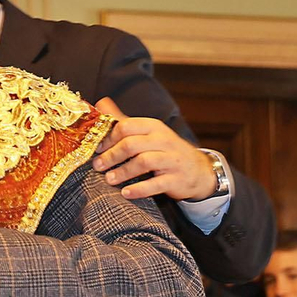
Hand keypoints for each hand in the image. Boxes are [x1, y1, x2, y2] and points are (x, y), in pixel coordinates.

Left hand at [91, 98, 217, 201]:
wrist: (199, 170)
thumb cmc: (166, 151)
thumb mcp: (148, 133)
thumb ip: (124, 121)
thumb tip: (101, 104)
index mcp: (154, 127)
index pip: (126, 126)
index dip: (108, 138)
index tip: (97, 148)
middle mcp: (163, 140)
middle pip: (132, 144)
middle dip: (112, 155)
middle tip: (98, 165)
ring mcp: (171, 160)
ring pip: (143, 162)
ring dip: (123, 172)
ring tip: (109, 179)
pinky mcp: (176, 179)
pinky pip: (155, 184)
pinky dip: (139, 189)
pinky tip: (126, 193)